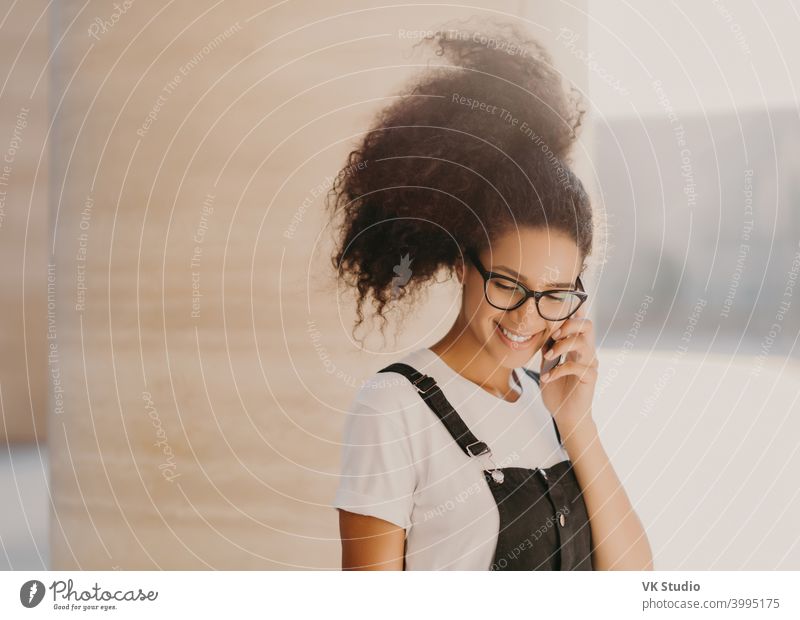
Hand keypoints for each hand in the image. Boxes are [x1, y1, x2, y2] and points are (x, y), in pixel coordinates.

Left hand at [539, 304, 597, 431]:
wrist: (566, 416)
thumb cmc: (557, 392)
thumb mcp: (547, 367)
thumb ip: (547, 350)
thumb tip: (543, 334)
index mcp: (576, 347)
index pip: (580, 323)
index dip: (575, 310)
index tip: (562, 304)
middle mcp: (586, 352)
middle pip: (588, 325)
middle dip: (569, 324)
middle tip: (555, 334)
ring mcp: (590, 364)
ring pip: (582, 343)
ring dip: (561, 346)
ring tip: (547, 356)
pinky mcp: (590, 377)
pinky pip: (575, 366)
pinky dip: (557, 370)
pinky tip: (546, 378)